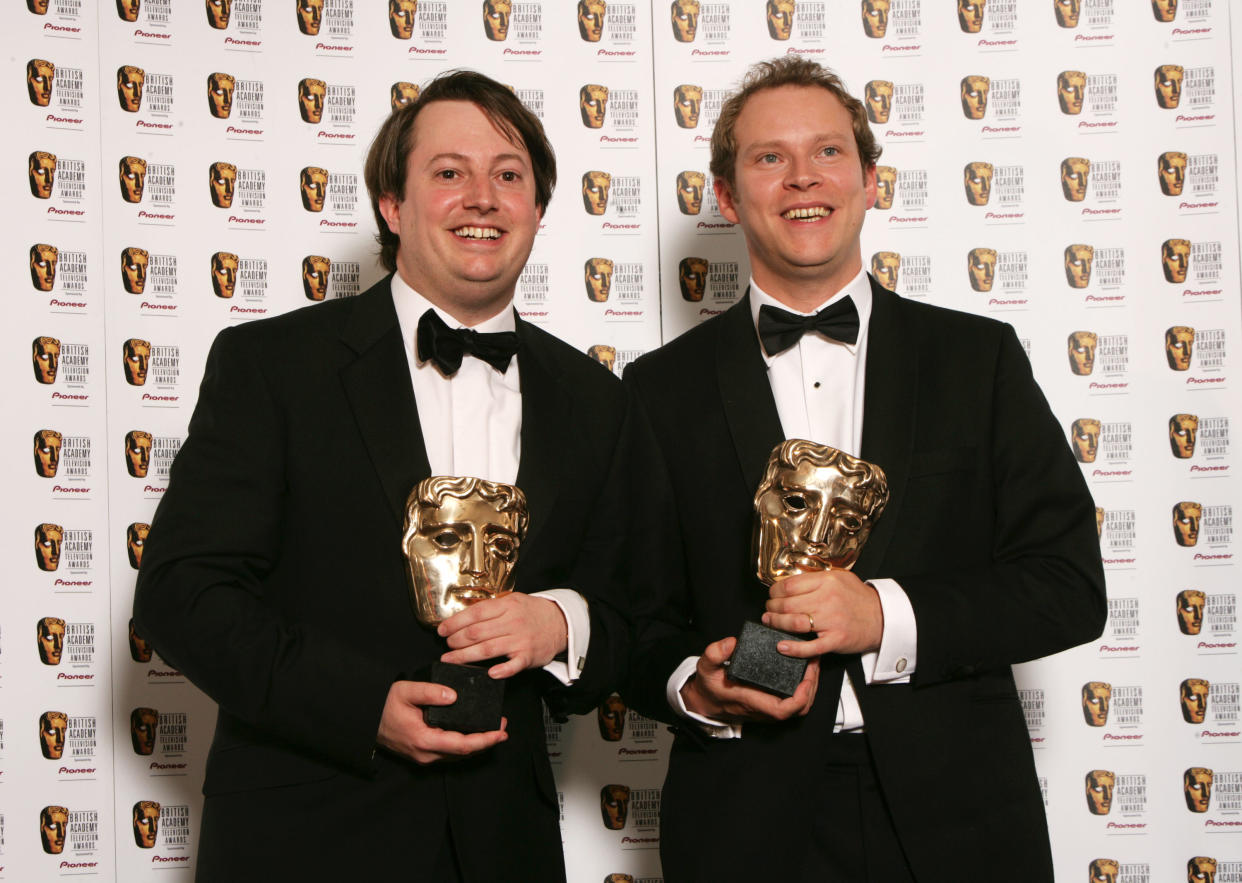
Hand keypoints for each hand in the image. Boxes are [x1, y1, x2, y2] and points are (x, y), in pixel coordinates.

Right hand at [376, 680, 506, 764]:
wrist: (365, 720)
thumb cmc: (384, 704)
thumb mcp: (405, 691)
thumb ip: (429, 691)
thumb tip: (453, 696)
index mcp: (424, 739)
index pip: (462, 745)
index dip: (485, 740)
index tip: (501, 731)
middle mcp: (426, 753)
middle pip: (464, 753)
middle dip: (486, 741)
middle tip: (503, 727)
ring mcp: (423, 756)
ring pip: (457, 755)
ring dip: (477, 744)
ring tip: (494, 731)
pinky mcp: (422, 753)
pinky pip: (449, 753)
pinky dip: (464, 745)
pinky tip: (473, 735)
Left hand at [438, 593, 567, 678]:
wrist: (560, 622)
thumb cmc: (531, 613)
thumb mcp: (512, 600)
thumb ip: (491, 608)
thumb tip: (463, 617)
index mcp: (506, 606)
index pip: (475, 613)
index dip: (455, 622)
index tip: (442, 630)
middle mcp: (512, 622)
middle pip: (477, 632)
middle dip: (456, 640)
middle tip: (447, 645)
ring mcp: (520, 639)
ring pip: (487, 649)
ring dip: (465, 656)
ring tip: (450, 659)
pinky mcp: (528, 656)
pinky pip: (513, 665)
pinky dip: (501, 670)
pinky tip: (489, 674)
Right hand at [680, 636, 818, 723]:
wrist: (707, 700)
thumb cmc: (710, 685)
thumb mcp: (706, 667)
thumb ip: (715, 654)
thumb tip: (731, 642)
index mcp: (751, 700)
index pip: (782, 710)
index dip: (800, 698)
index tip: (806, 679)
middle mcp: (764, 708)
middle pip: (798, 709)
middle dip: (812, 688)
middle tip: (814, 662)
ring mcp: (769, 708)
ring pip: (799, 707)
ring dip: (811, 688)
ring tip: (812, 664)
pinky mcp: (771, 703)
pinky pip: (794, 701)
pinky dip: (804, 688)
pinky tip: (804, 670)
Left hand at [762, 569, 882, 657]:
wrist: (884, 618)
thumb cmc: (860, 599)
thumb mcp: (840, 578)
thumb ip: (817, 579)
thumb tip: (790, 583)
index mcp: (827, 581)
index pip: (790, 585)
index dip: (775, 591)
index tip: (772, 595)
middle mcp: (828, 599)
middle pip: (788, 603)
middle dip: (772, 608)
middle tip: (768, 610)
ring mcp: (831, 620)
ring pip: (794, 622)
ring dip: (776, 623)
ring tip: (770, 622)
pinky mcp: (836, 639)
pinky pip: (810, 646)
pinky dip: (793, 648)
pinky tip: (781, 646)